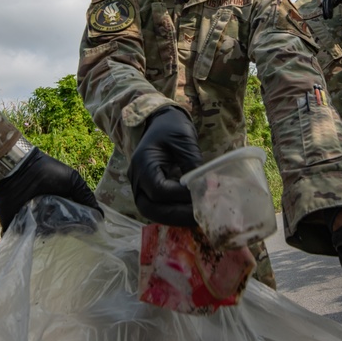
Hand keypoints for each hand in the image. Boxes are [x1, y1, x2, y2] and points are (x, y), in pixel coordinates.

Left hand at [0, 146, 101, 231]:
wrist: (18, 170)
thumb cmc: (47, 172)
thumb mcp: (72, 180)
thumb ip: (85, 196)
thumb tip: (100, 216)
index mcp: (61, 204)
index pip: (73, 220)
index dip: (80, 224)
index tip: (87, 229)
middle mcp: (48, 213)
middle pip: (60, 229)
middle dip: (65, 229)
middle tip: (65, 224)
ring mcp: (32, 220)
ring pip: (45, 235)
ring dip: (49, 232)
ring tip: (49, 224)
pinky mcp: (16, 225)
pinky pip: (25, 239)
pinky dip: (29, 240)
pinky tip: (35, 235)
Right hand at [128, 106, 203, 226]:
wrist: (162, 122)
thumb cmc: (172, 127)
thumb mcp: (184, 140)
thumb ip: (192, 163)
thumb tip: (204, 187)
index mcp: (142, 163)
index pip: (159, 190)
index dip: (181, 196)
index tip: (203, 194)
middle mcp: (137, 179)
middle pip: (150, 208)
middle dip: (176, 215)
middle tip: (200, 217)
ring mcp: (140, 187)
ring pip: (153, 212)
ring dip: (175, 218)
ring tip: (197, 217)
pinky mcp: (149, 191)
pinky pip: (158, 208)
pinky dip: (174, 213)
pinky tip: (191, 212)